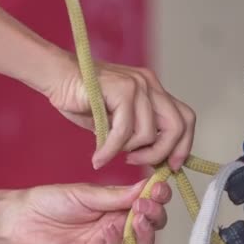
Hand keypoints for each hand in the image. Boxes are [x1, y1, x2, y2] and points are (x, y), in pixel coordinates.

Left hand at [5, 179, 171, 243]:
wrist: (23, 218)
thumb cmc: (52, 200)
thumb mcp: (87, 194)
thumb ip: (117, 195)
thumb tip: (148, 185)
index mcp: (118, 205)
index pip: (148, 204)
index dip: (158, 197)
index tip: (159, 189)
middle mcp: (118, 224)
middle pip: (150, 226)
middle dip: (154, 215)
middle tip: (146, 206)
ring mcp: (108, 243)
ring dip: (143, 233)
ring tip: (137, 219)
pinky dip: (117, 243)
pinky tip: (111, 229)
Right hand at [48, 55, 195, 170]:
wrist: (57, 78)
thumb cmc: (83, 100)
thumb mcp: (117, 122)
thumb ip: (137, 135)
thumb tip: (154, 160)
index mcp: (153, 91)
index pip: (186, 118)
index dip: (184, 145)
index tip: (171, 165)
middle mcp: (150, 84)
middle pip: (178, 125)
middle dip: (161, 153)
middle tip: (138, 163)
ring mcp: (138, 85)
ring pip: (149, 133)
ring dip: (128, 151)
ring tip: (110, 152)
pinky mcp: (122, 89)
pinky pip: (124, 131)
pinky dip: (110, 150)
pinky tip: (99, 157)